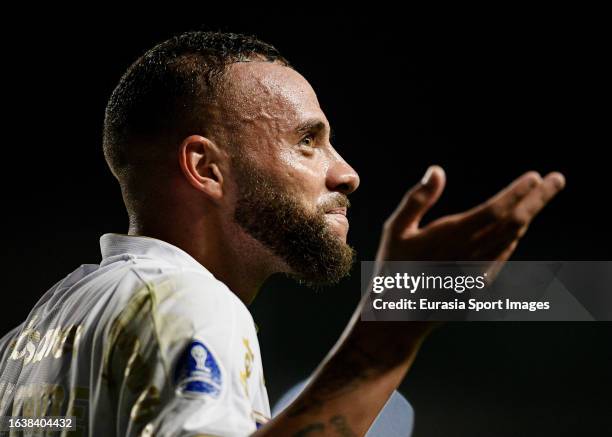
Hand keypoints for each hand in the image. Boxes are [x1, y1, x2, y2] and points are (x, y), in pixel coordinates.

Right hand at [376, 166, 564, 273]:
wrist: (399, 316)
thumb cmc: (394, 267)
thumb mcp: (397, 229)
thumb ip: (418, 199)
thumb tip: (436, 170)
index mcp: (452, 237)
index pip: (496, 210)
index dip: (518, 193)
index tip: (534, 176)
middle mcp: (472, 253)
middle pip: (516, 222)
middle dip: (539, 199)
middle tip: (557, 179)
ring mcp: (479, 270)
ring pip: (513, 238)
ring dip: (529, 215)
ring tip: (539, 195)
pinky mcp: (480, 283)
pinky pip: (504, 254)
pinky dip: (515, 235)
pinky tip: (517, 225)